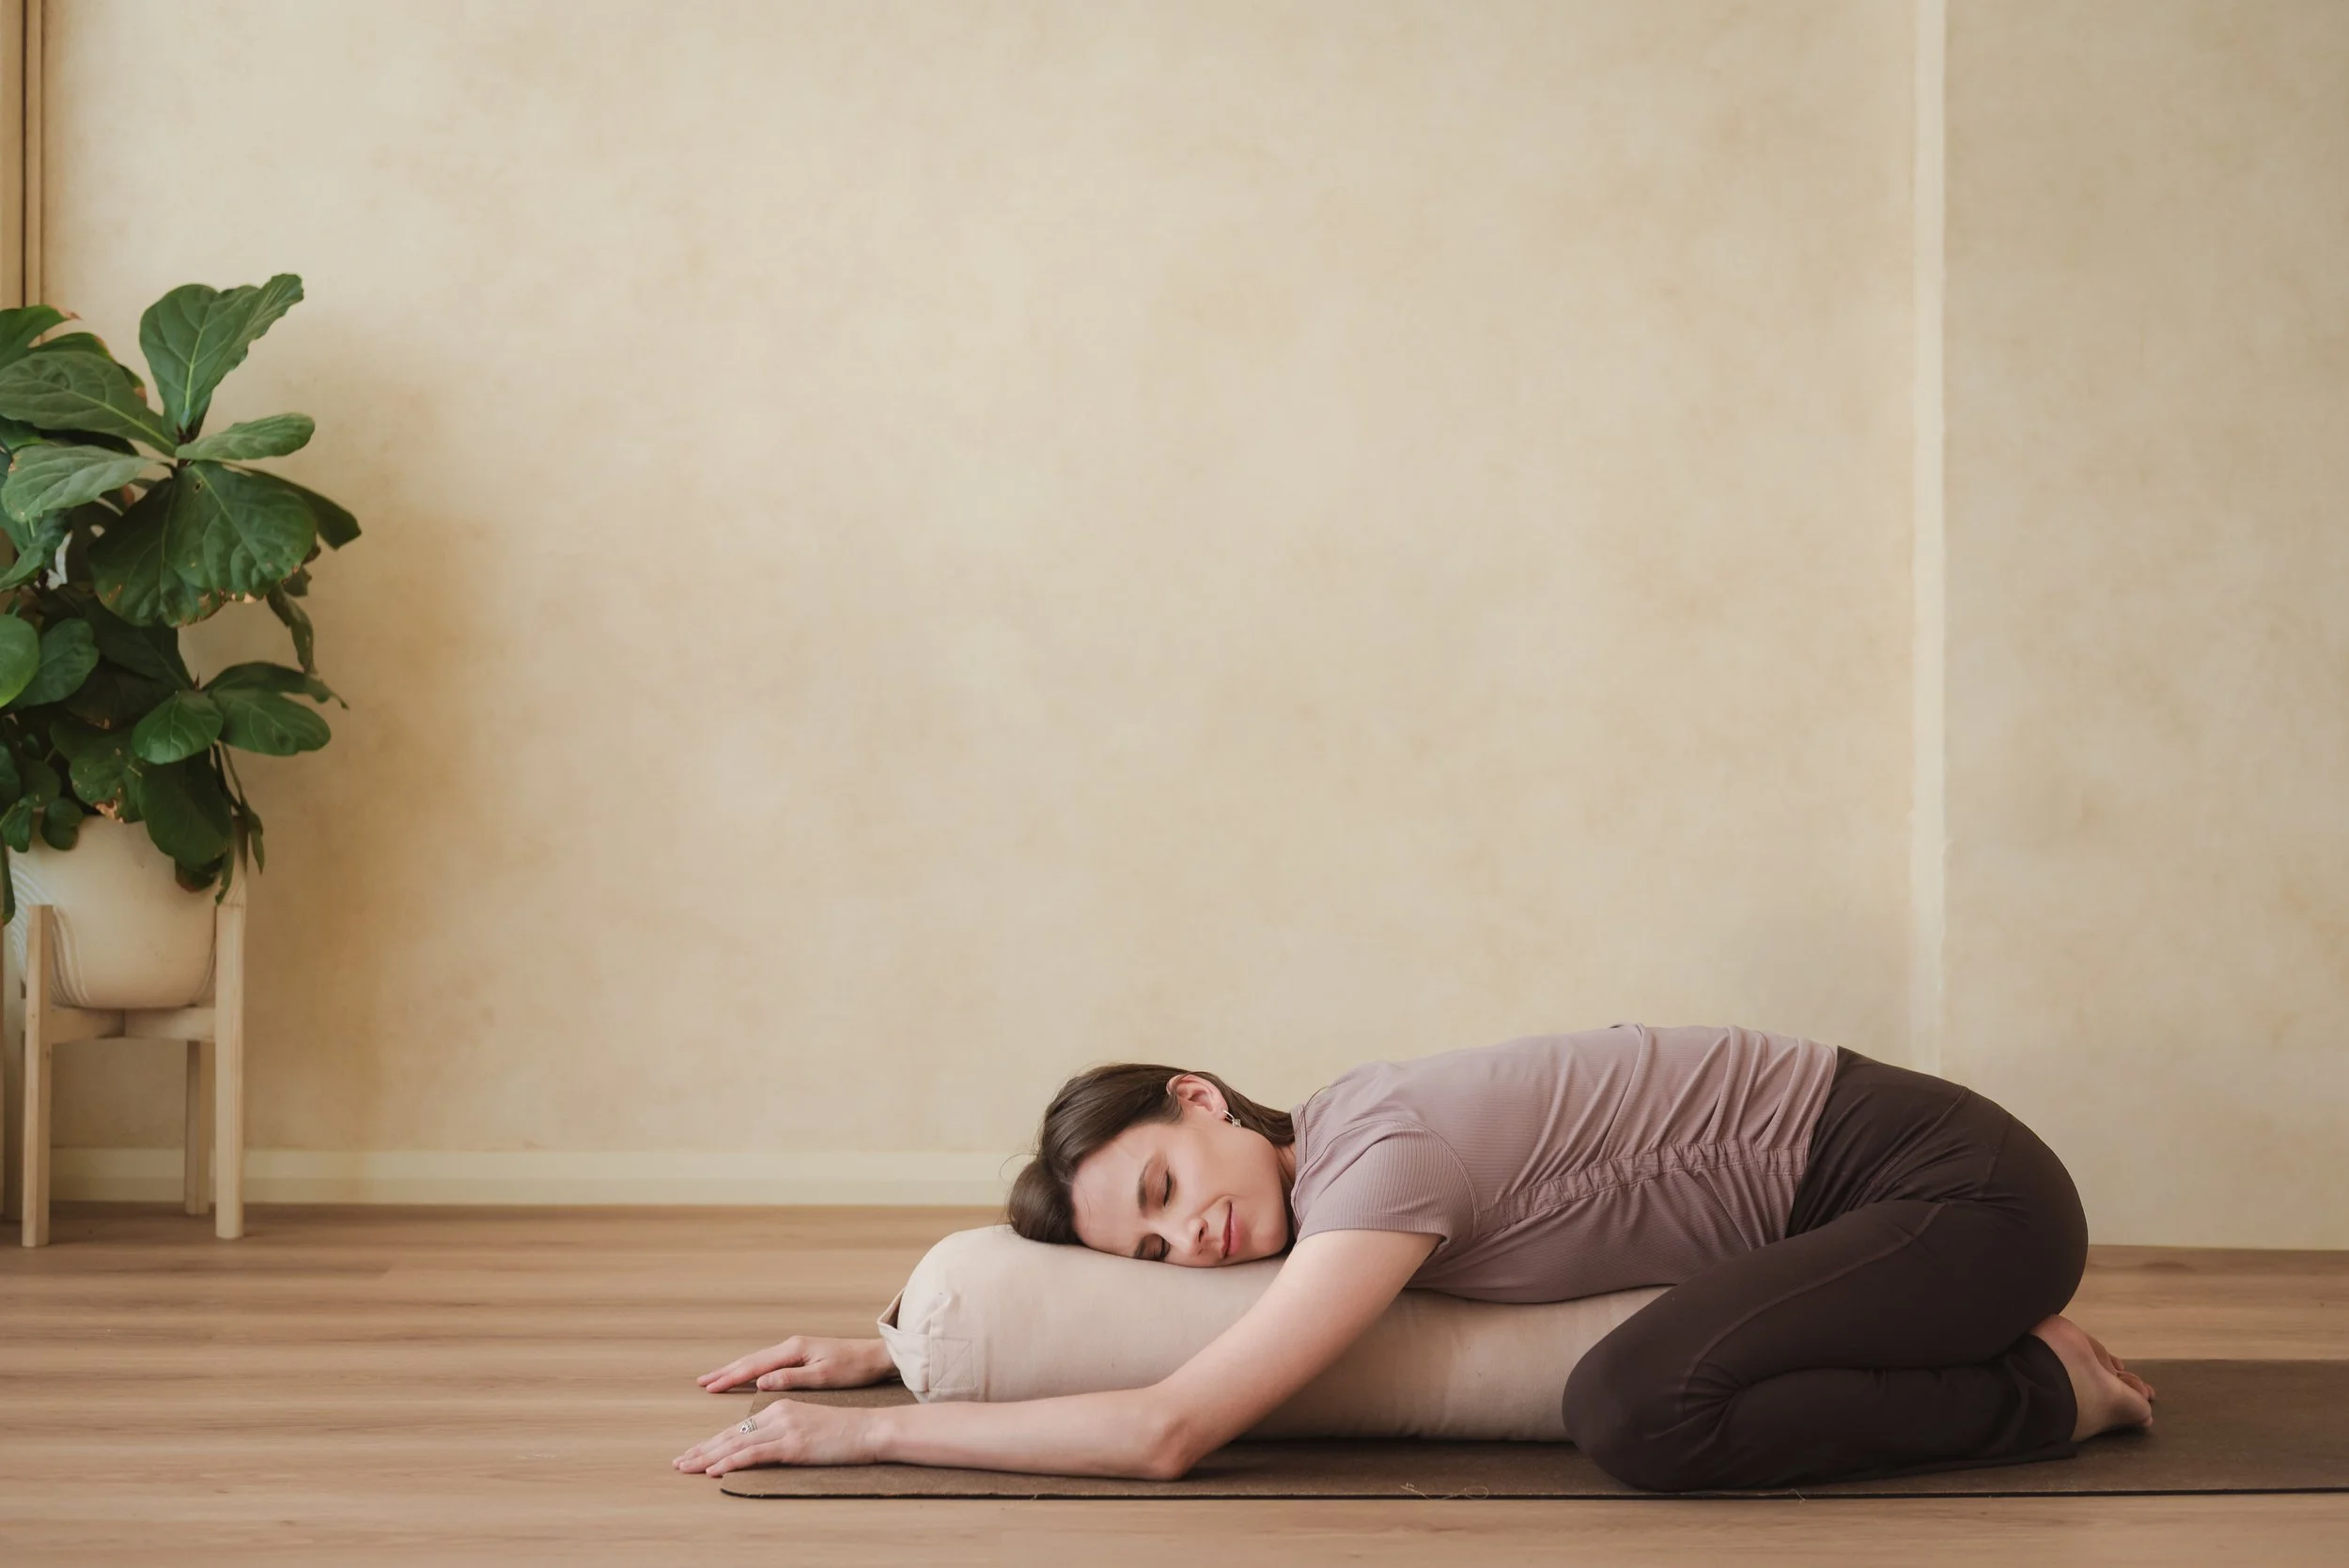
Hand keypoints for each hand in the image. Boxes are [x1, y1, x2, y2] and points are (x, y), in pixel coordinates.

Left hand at [674, 1395, 879, 1474]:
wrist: (870, 1428)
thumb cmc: (844, 1431)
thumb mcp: (808, 1425)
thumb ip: (784, 1432)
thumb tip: (763, 1447)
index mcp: (780, 1407)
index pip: (739, 1428)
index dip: (713, 1442)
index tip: (694, 1453)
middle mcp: (777, 1413)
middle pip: (731, 1434)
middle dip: (702, 1449)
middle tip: (679, 1462)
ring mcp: (784, 1428)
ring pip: (736, 1443)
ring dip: (707, 1457)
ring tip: (686, 1467)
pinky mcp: (792, 1444)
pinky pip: (754, 1453)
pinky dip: (731, 1462)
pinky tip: (714, 1470)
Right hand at [697, 1334, 892, 1392]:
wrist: (876, 1356)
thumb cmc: (854, 1368)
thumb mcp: (824, 1376)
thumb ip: (791, 1378)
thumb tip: (761, 1382)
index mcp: (794, 1350)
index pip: (754, 1365)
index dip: (730, 1377)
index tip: (709, 1386)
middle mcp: (791, 1346)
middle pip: (751, 1360)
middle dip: (725, 1372)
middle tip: (702, 1382)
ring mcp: (795, 1350)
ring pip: (758, 1361)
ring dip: (735, 1370)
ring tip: (715, 1379)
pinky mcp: (801, 1356)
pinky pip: (768, 1363)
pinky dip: (751, 1370)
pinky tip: (745, 1377)